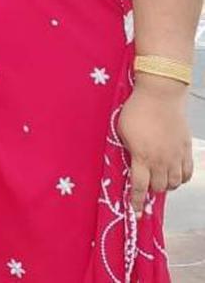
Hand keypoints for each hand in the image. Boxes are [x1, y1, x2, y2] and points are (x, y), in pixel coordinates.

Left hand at [118, 74, 192, 211]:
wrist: (160, 96)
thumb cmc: (136, 110)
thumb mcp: (122, 131)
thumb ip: (127, 151)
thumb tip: (130, 164)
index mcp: (142, 157)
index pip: (139, 186)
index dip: (135, 201)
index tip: (134, 213)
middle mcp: (161, 160)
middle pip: (159, 187)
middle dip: (151, 190)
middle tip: (145, 186)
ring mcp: (176, 156)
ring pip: (174, 183)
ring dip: (166, 185)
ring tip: (158, 180)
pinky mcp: (186, 149)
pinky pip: (187, 173)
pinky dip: (181, 178)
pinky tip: (174, 175)